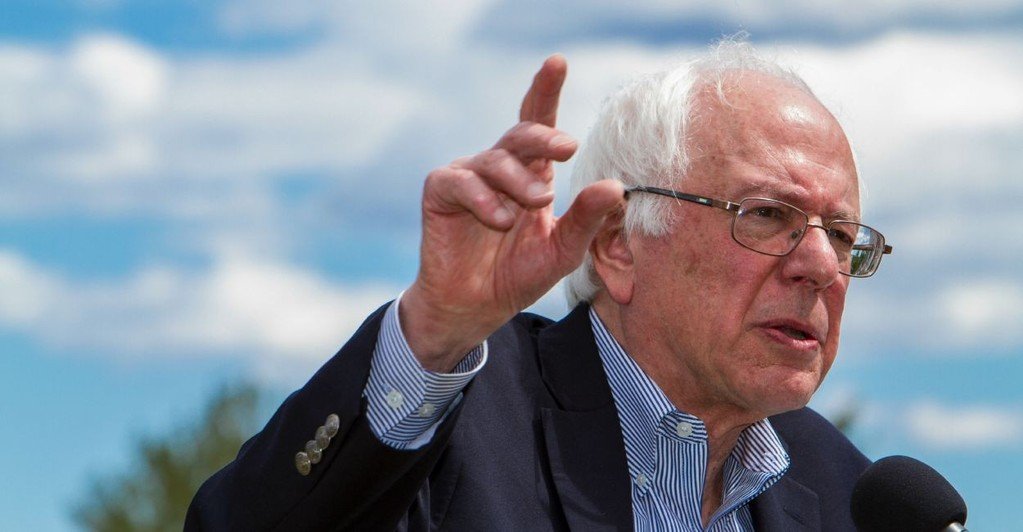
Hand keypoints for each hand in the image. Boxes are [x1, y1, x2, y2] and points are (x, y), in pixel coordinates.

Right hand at [401, 54, 623, 371]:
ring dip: (518, 180)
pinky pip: (459, 180)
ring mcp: (467, 176)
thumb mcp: (562, 250)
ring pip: (495, 158)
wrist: (475, 307)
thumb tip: (615, 186)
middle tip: (568, 149)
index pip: (539, 124)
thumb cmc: (518, 274)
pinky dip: (482, 198)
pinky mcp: (440, 191)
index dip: (545, 91)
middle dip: (544, 136)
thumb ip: (586, 220)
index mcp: (531, 173)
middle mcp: (499, 167)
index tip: (557, 63)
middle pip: (521, 134)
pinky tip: (498, 219)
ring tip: (534, 204)